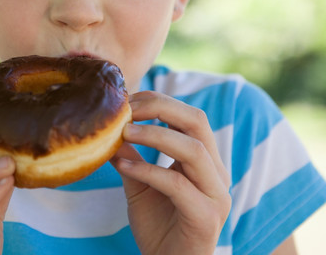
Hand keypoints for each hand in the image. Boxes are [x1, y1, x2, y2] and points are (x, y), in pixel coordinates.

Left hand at [111, 91, 230, 254]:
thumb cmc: (158, 226)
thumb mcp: (140, 186)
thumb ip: (131, 158)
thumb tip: (110, 131)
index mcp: (204, 161)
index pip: (189, 116)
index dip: (159, 102)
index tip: (127, 100)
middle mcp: (216, 172)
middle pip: (197, 122)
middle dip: (160, 108)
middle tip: (127, 109)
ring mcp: (216, 195)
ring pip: (194, 150)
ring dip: (156, 135)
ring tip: (124, 132)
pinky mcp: (206, 217)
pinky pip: (178, 186)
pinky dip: (149, 171)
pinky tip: (123, 167)